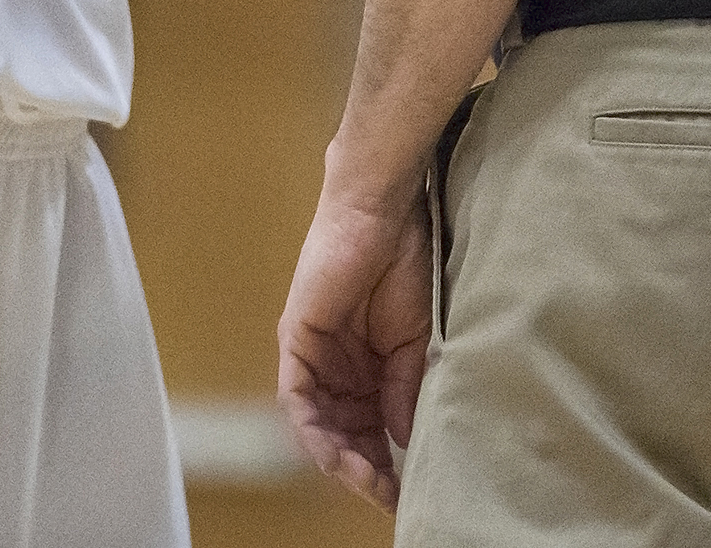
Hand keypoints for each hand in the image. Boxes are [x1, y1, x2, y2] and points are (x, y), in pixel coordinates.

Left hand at [277, 186, 433, 509]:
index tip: (405, 493)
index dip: (386, 463)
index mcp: (365, 369)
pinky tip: (334, 454)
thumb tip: (402, 439)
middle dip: (363, 470)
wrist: (386, 215)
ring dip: (339, 458)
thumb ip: (404, 390)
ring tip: (366, 481)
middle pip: (342, 435)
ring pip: (316, 425)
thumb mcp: (415, 342)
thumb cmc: (405, 264)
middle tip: (387, 495)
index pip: (369, 430)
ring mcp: (313, 357)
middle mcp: (335, 369)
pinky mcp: (295, 342)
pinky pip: (296, 398)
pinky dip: (312, 429)